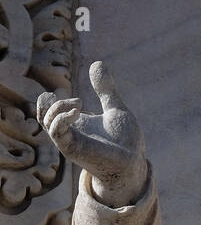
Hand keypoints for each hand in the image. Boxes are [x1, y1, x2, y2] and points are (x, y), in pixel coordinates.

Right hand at [36, 59, 146, 206]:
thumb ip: (105, 89)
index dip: (49, 100)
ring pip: (47, 122)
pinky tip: (78, 112)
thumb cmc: (126, 142)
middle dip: (49, 103)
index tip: (71, 97)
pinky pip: (55, 132)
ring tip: (80, 104)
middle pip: (43, 116)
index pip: (50, 112)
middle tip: (78, 101)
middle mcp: (70, 132)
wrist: (134, 162)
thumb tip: (97, 63)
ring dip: (58, 107)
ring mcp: (70, 141)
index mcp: (77, 123)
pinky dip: (60, 118)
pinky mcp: (73, 149)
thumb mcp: (115, 108)